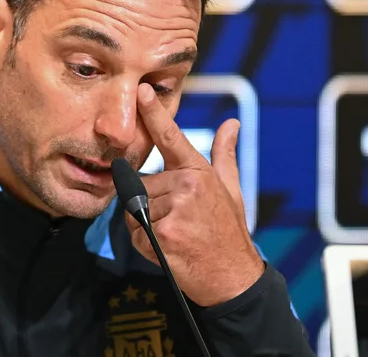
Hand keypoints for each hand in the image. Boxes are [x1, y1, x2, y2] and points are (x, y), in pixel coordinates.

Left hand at [126, 83, 264, 306]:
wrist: (231, 276)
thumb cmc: (228, 230)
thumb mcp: (230, 189)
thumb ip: (224, 154)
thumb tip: (232, 124)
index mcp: (198, 171)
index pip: (171, 137)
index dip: (154, 113)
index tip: (140, 91)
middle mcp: (186, 186)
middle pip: (142, 185)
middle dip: (151, 203)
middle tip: (178, 220)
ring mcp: (174, 210)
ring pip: (135, 209)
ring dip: (146, 224)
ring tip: (175, 234)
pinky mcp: (162, 234)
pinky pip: (135, 231)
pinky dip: (143, 242)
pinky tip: (168, 248)